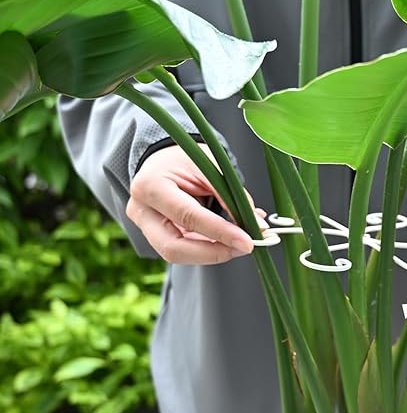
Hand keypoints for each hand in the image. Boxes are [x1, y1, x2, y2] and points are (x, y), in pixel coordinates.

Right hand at [127, 143, 266, 264]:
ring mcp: (146, 227)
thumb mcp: (209, 166)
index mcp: (151, 186)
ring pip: (179, 254)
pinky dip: (209, 249)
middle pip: (174, 248)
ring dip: (214, 253)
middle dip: (214, 253)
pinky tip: (227, 242)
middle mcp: (142, 211)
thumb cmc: (184, 158)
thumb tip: (258, 225)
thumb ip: (232, 195)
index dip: (220, 232)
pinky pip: (183, 250)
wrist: (163, 159)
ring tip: (239, 243)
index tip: (247, 241)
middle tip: (244, 247)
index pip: (188, 216)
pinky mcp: (156, 237)